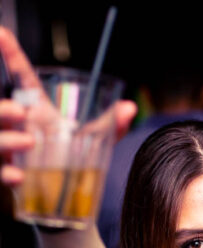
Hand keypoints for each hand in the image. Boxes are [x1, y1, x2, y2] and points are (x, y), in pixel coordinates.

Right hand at [0, 27, 136, 185]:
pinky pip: (0, 174)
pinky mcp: (7, 175)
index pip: (21, 76)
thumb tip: (131, 109)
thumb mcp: (94, 142)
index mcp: (36, 110)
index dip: (11, 53)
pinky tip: (20, 178)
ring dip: (6, 140)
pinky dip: (7, 176)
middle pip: (0, 110)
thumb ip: (111, 127)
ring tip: (28, 142)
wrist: (67, 201)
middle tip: (20, 111)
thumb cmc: (76, 163)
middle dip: (3, 108)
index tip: (1, 32)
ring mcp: (9, 150)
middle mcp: (17, 127)